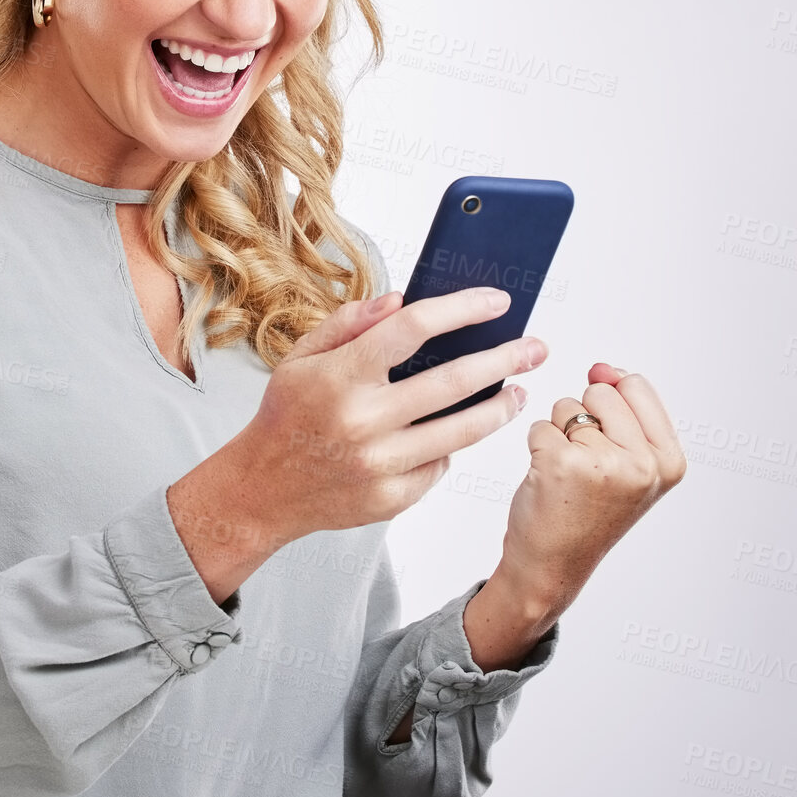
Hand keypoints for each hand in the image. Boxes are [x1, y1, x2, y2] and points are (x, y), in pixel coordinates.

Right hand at [217, 285, 550, 548]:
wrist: (262, 490)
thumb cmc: (286, 416)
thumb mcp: (301, 356)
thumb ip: (350, 322)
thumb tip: (402, 299)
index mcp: (340, 376)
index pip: (413, 329)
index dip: (462, 309)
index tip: (496, 302)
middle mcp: (364, 420)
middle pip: (454, 381)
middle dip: (505, 359)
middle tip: (534, 348)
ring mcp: (381, 463)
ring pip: (463, 430)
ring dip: (500, 408)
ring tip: (518, 392)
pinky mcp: (392, 497)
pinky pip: (440, 465)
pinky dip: (452, 446)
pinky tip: (455, 433)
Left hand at [494, 363, 687, 618]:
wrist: (552, 565)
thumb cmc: (588, 514)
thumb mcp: (630, 466)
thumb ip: (627, 412)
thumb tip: (603, 369)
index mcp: (669, 460)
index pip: (636, 386)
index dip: (611, 404)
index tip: (608, 442)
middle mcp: (642, 463)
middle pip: (600, 392)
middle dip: (584, 420)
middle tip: (586, 467)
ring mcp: (603, 462)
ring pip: (567, 407)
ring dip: (560, 435)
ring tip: (569, 476)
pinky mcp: (560, 462)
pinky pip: (540, 426)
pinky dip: (537, 448)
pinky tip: (548, 482)